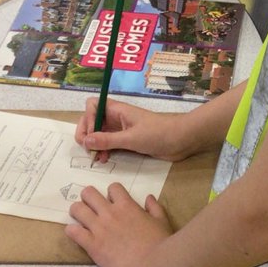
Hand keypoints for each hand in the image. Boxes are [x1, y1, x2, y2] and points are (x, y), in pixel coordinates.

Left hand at [66, 183, 172, 266]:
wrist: (154, 265)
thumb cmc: (161, 243)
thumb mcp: (162, 221)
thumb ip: (154, 207)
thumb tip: (149, 197)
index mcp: (127, 205)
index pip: (112, 188)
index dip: (112, 193)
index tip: (113, 202)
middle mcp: (110, 213)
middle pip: (88, 193)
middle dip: (88, 197)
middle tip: (91, 207)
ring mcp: (99, 228)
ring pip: (77, 209)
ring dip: (77, 212)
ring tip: (80, 219)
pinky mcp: (92, 245)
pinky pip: (73, 232)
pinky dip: (72, 231)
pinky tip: (76, 235)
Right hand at [74, 97, 191, 161]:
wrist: (182, 140)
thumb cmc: (158, 133)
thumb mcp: (131, 138)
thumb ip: (108, 140)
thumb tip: (85, 141)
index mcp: (117, 110)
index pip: (92, 106)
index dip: (87, 119)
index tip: (91, 136)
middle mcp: (117, 118)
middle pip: (92, 121)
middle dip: (87, 134)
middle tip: (88, 149)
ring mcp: (122, 130)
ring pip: (100, 134)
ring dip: (95, 145)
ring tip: (97, 158)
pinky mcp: (128, 141)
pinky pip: (109, 144)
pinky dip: (104, 151)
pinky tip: (105, 160)